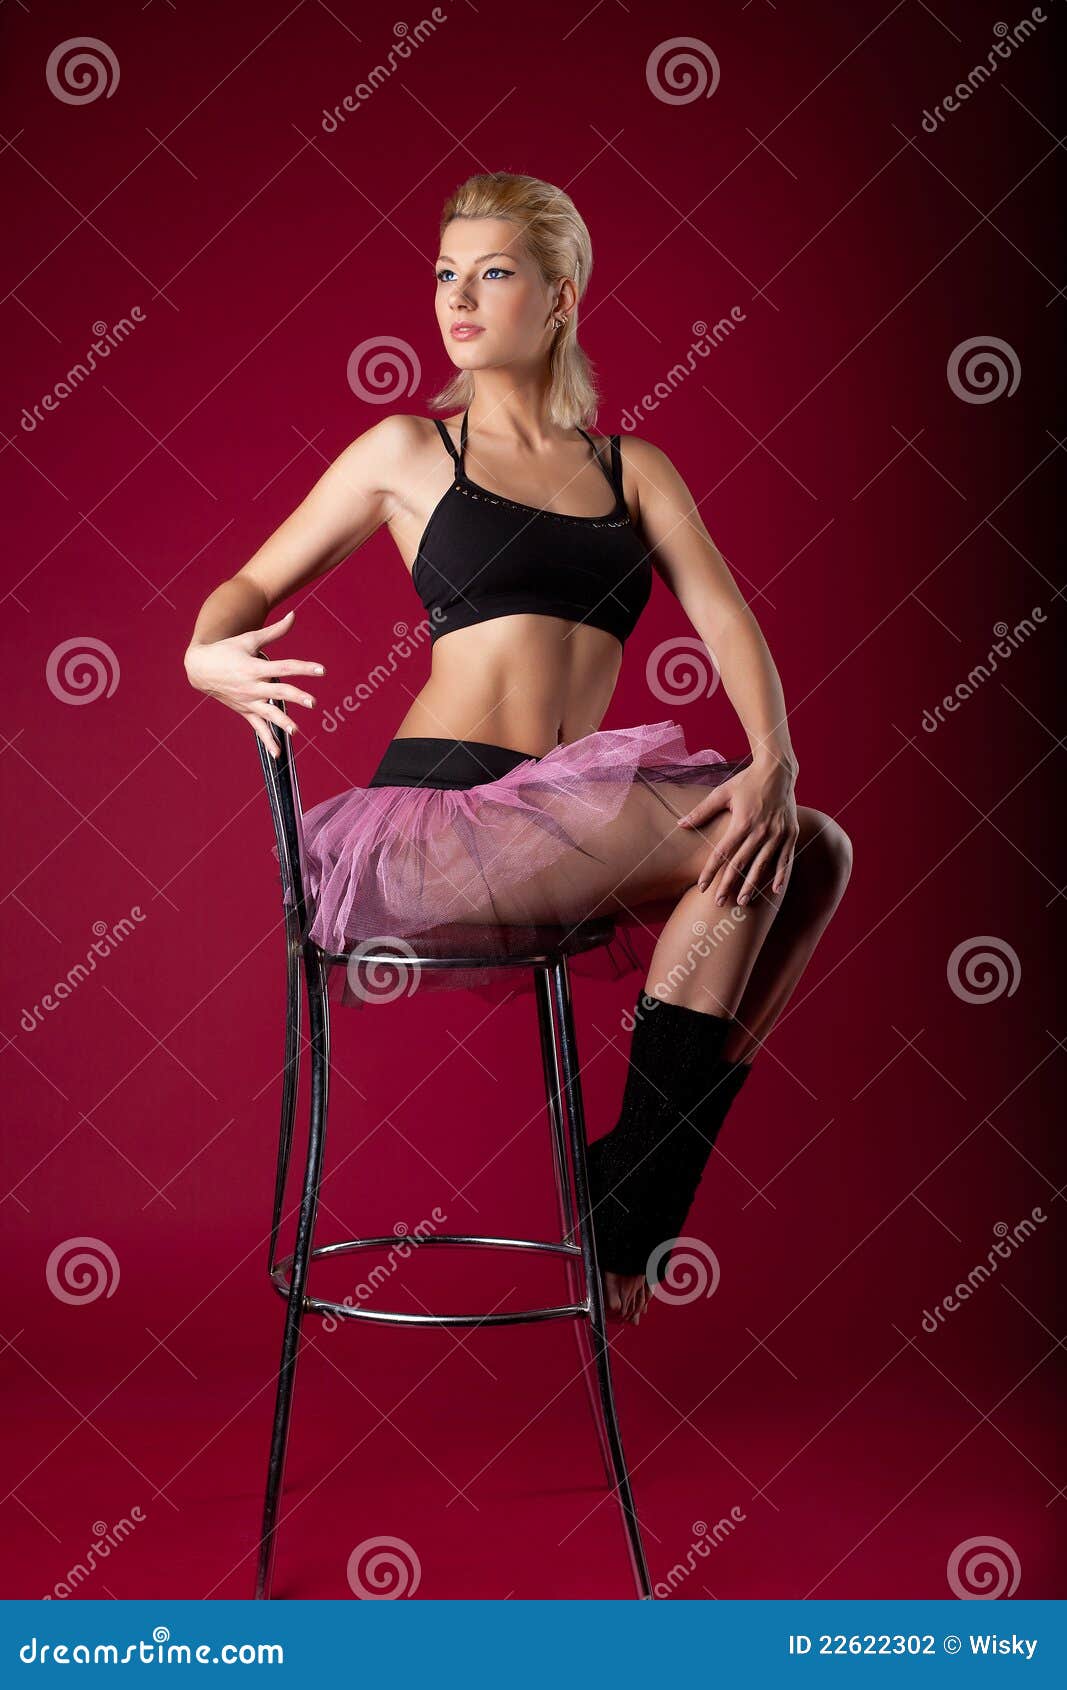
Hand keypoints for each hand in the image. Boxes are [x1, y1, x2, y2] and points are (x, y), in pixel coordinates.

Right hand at [184, 607, 324, 759]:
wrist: (199, 668)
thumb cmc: (227, 650)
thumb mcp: (250, 639)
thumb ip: (275, 631)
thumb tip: (295, 615)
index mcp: (255, 667)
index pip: (284, 668)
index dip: (303, 668)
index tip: (321, 670)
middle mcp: (252, 686)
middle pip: (278, 692)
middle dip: (295, 697)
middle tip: (312, 702)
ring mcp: (248, 701)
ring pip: (268, 713)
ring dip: (282, 722)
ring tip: (296, 730)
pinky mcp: (245, 711)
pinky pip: (258, 728)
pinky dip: (268, 741)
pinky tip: (279, 754)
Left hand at [676, 755, 798, 906]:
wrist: (778, 769)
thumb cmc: (747, 781)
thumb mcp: (722, 793)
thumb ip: (701, 811)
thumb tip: (680, 824)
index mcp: (742, 822)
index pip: (722, 853)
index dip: (711, 871)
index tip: (701, 886)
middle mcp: (760, 831)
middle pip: (741, 863)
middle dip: (728, 884)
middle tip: (718, 902)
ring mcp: (778, 833)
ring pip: (762, 865)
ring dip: (752, 885)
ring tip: (742, 901)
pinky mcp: (791, 833)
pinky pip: (785, 859)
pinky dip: (780, 875)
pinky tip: (774, 891)